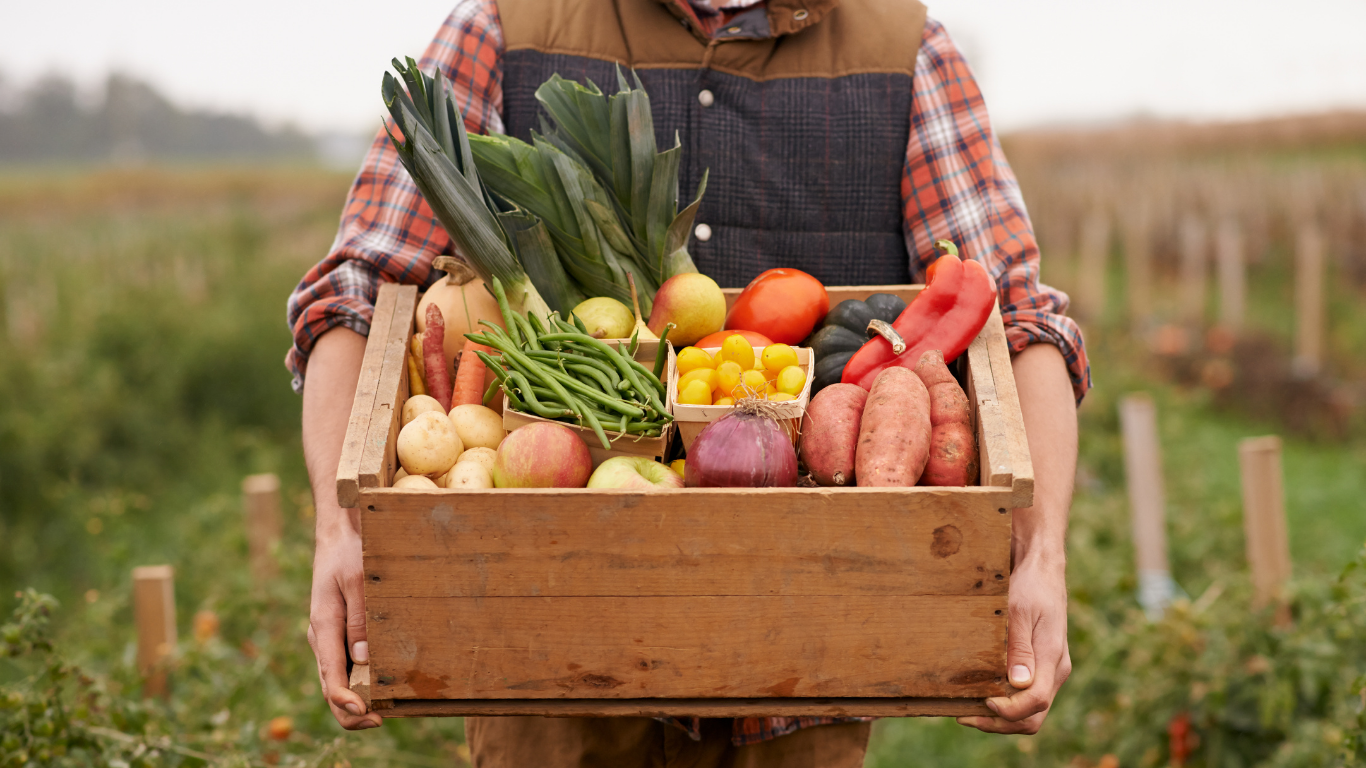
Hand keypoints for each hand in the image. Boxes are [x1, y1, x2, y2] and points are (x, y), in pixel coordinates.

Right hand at [307, 523, 382, 729]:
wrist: (338, 533)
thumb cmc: (349, 553)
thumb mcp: (358, 581)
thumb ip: (360, 620)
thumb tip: (364, 660)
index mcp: (323, 627)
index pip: (330, 677)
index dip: (346, 702)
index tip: (367, 714)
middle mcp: (322, 638)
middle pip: (330, 687)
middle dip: (352, 711)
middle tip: (381, 720)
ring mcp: (328, 637)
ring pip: (337, 680)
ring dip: (356, 700)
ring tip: (386, 711)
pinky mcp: (338, 633)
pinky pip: (344, 665)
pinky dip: (358, 683)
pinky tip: (380, 687)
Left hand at [957, 556, 1070, 733]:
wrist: (1042, 570)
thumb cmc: (1030, 587)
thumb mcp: (1019, 611)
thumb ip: (1019, 648)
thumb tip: (1018, 684)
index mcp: (1051, 658)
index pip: (1035, 702)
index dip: (1008, 711)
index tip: (983, 702)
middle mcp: (1055, 670)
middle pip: (1033, 716)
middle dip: (1000, 723)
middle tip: (965, 716)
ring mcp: (1050, 670)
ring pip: (1030, 711)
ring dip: (1001, 718)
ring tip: (967, 710)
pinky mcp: (1041, 666)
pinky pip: (1027, 696)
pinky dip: (1005, 704)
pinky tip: (980, 694)